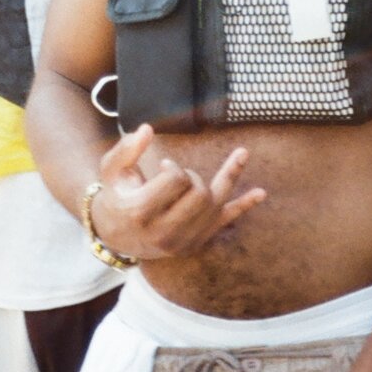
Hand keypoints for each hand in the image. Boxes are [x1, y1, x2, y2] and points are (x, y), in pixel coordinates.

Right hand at [89, 124, 266, 259]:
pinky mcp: (195, 241)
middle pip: (200, 194)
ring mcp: (183, 240)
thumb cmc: (114, 195)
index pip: (175, 180)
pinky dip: (243, 205)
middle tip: (179, 174)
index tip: (163, 165)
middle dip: (193, 176)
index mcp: (141, 212)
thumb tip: (148, 129)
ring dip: (227, 177)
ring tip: (241, 154)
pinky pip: (224, 222)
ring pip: (217, 204)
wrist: (114, 235)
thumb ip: (126, 149)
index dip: (172, 166)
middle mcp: (164, 231)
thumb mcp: (110, 170)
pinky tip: (260, 193)